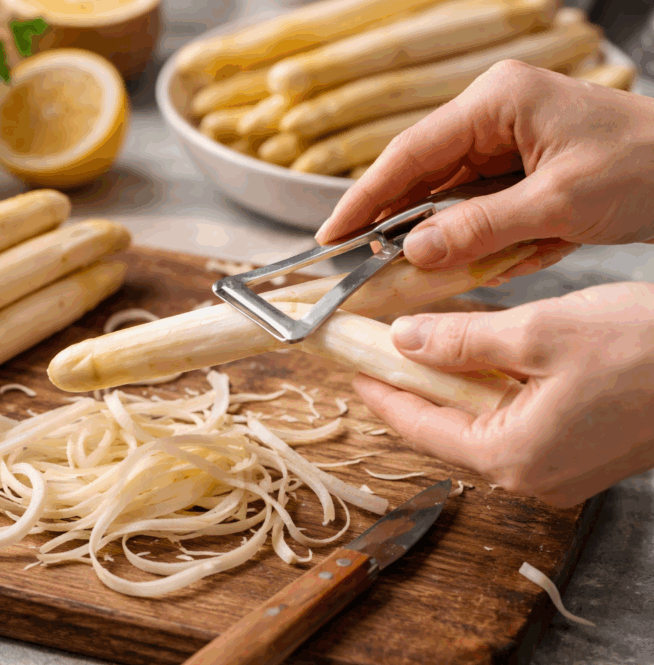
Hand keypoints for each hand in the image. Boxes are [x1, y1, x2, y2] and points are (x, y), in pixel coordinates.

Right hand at [316, 61, 653, 277]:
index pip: (410, 153)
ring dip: (445, 237)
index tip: (332, 236)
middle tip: (362, 262)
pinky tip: (497, 261)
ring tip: (423, 273)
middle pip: (423, 174)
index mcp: (497, 102)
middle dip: (400, 222)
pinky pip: (483, 208)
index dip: (365, 198)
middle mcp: (495, 115)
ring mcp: (510, 141)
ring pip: (450, 196)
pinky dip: (483, 239)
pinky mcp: (524, 169)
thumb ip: (478, 228)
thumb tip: (413, 251)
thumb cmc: (648, 167)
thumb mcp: (558, 204)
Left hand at [353, 281, 653, 506]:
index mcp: (514, 458)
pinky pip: (519, 418)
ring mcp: (562, 466)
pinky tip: (481, 350)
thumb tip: (404, 342)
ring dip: (455, 380)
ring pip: (484, 419)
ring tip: (422, 339)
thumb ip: (462, 342)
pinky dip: (495, 385)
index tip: (351, 367)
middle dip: (415, 383)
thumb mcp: (539, 333)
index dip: (382, 393)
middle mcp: (534, 475)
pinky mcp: (585, 448)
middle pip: (449, 426)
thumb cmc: (648, 350)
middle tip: (380, 345)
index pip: (421, 427)